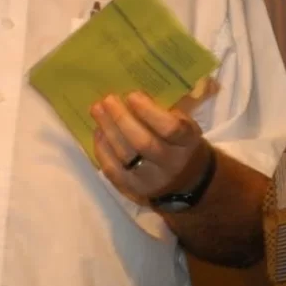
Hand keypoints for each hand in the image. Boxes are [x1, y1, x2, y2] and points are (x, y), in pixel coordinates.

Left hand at [90, 76, 218, 205]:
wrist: (187, 181)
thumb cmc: (182, 144)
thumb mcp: (185, 125)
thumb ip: (166, 112)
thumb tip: (134, 97)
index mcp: (187, 144)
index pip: (169, 129)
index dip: (149, 112)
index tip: (132, 95)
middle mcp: (171, 164)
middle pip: (143, 142)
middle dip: (121, 119)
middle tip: (108, 100)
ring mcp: (151, 180)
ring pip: (125, 155)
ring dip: (108, 130)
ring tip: (98, 111)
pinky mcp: (134, 189)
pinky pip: (113, 169)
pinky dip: (102, 149)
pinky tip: (98, 132)